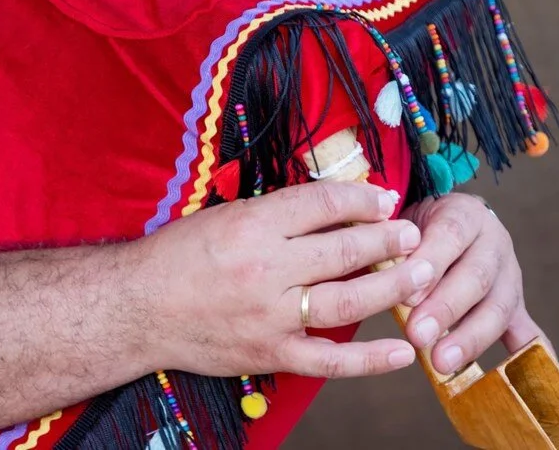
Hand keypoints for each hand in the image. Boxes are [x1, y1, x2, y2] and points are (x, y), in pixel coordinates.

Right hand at [134, 181, 435, 379]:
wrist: (137, 309)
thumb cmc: (176, 256)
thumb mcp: (222, 216)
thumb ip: (274, 213)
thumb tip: (331, 206)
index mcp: (251, 226)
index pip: (323, 204)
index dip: (362, 199)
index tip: (384, 200)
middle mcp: (266, 268)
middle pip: (344, 249)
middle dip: (388, 239)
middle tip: (413, 234)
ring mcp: (271, 316)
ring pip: (348, 300)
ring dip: (392, 285)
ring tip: (422, 273)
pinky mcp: (270, 353)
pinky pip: (329, 360)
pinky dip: (370, 360)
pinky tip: (403, 351)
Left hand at [400, 194, 550, 374]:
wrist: (448, 218)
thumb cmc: (415, 225)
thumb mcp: (402, 222)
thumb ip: (394, 244)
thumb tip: (380, 273)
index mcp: (463, 214)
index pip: (449, 235)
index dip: (430, 263)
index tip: (407, 293)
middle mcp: (494, 242)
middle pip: (476, 276)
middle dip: (446, 309)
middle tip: (417, 335)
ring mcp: (509, 275)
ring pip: (498, 306)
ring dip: (471, 337)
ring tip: (442, 362)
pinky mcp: (515, 304)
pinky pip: (527, 330)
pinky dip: (531, 354)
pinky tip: (526, 380)